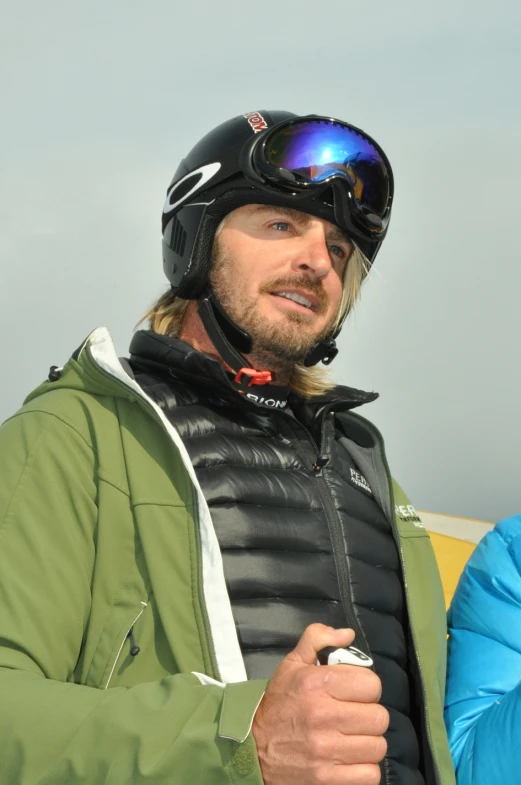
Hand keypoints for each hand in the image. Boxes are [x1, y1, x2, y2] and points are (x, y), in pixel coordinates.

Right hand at [252, 623, 387, 784]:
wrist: (252, 749)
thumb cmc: (278, 704)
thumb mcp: (292, 664)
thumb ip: (318, 639)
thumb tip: (347, 634)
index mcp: (317, 684)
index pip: (372, 684)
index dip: (366, 687)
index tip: (354, 692)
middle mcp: (323, 716)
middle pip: (379, 717)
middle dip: (369, 715)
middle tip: (353, 716)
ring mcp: (326, 751)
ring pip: (377, 747)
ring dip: (367, 743)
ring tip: (350, 738)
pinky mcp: (327, 779)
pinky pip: (369, 775)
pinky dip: (363, 769)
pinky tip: (348, 759)